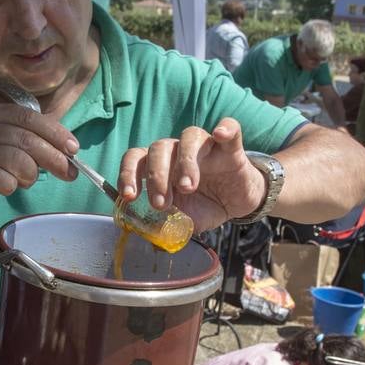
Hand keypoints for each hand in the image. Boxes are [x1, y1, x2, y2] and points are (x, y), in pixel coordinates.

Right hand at [0, 103, 78, 214]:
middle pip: (27, 139)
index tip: (73, 148)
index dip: (56, 133)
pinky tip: (7, 187)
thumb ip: (26, 138)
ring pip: (17, 160)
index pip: (29, 117)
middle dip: (54, 158)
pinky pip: (1, 180)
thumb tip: (66, 148)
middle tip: (68, 173)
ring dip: (31, 175)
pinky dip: (12, 186)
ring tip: (25, 180)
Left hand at [116, 117, 266, 231]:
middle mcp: (179, 151)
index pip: (136, 158)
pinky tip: (220, 134)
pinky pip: (230, 128)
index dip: (128, 174)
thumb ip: (166, 224)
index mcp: (161, 166)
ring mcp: (205, 146)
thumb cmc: (204, 206)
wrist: (237, 203)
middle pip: (160, 148)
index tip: (130, 196)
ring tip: (188, 187)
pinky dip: (225, 128)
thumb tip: (148, 236)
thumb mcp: (182, 219)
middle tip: (160, 204)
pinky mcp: (231, 148)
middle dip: (156, 176)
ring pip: (189, 137)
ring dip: (185, 161)